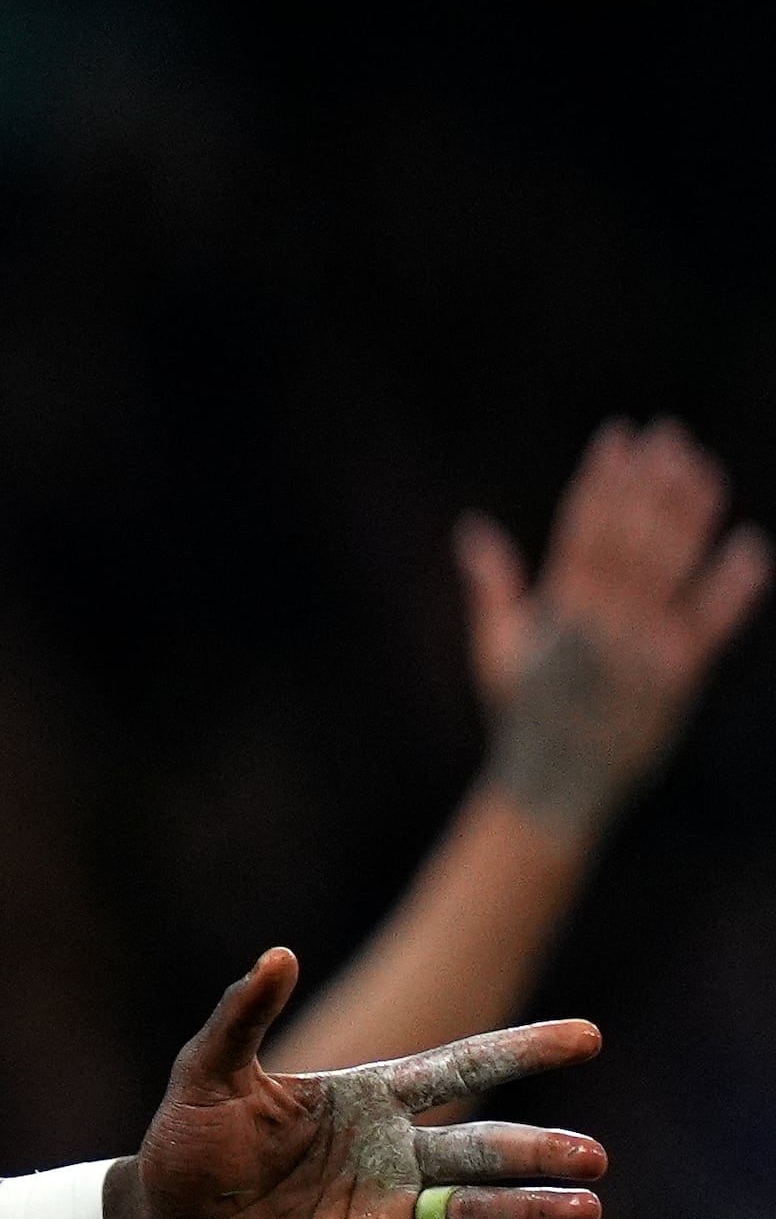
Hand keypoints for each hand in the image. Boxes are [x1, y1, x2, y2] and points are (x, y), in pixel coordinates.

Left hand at [116, 952, 603, 1218]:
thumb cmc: (183, 1145)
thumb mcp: (207, 1074)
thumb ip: (245, 1016)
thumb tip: (278, 953)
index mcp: (368, 1099)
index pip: (459, 1067)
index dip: (521, 1051)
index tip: (588, 1037)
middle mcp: (394, 1155)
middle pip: (482, 1149)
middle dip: (538, 1152)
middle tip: (592, 1157)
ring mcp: (391, 1214)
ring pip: (476, 1210)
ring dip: (530, 1210)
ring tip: (583, 1208)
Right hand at [460, 417, 767, 830]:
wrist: (556, 783)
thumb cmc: (524, 714)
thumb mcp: (498, 647)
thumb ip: (492, 584)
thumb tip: (471, 526)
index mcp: (555, 611)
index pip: (581, 527)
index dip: (601, 478)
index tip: (618, 435)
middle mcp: (598, 624)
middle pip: (630, 535)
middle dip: (649, 482)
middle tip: (669, 435)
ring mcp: (639, 648)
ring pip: (670, 566)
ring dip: (689, 514)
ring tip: (703, 469)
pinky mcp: (678, 676)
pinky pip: (712, 623)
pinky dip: (732, 586)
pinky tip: (749, 545)